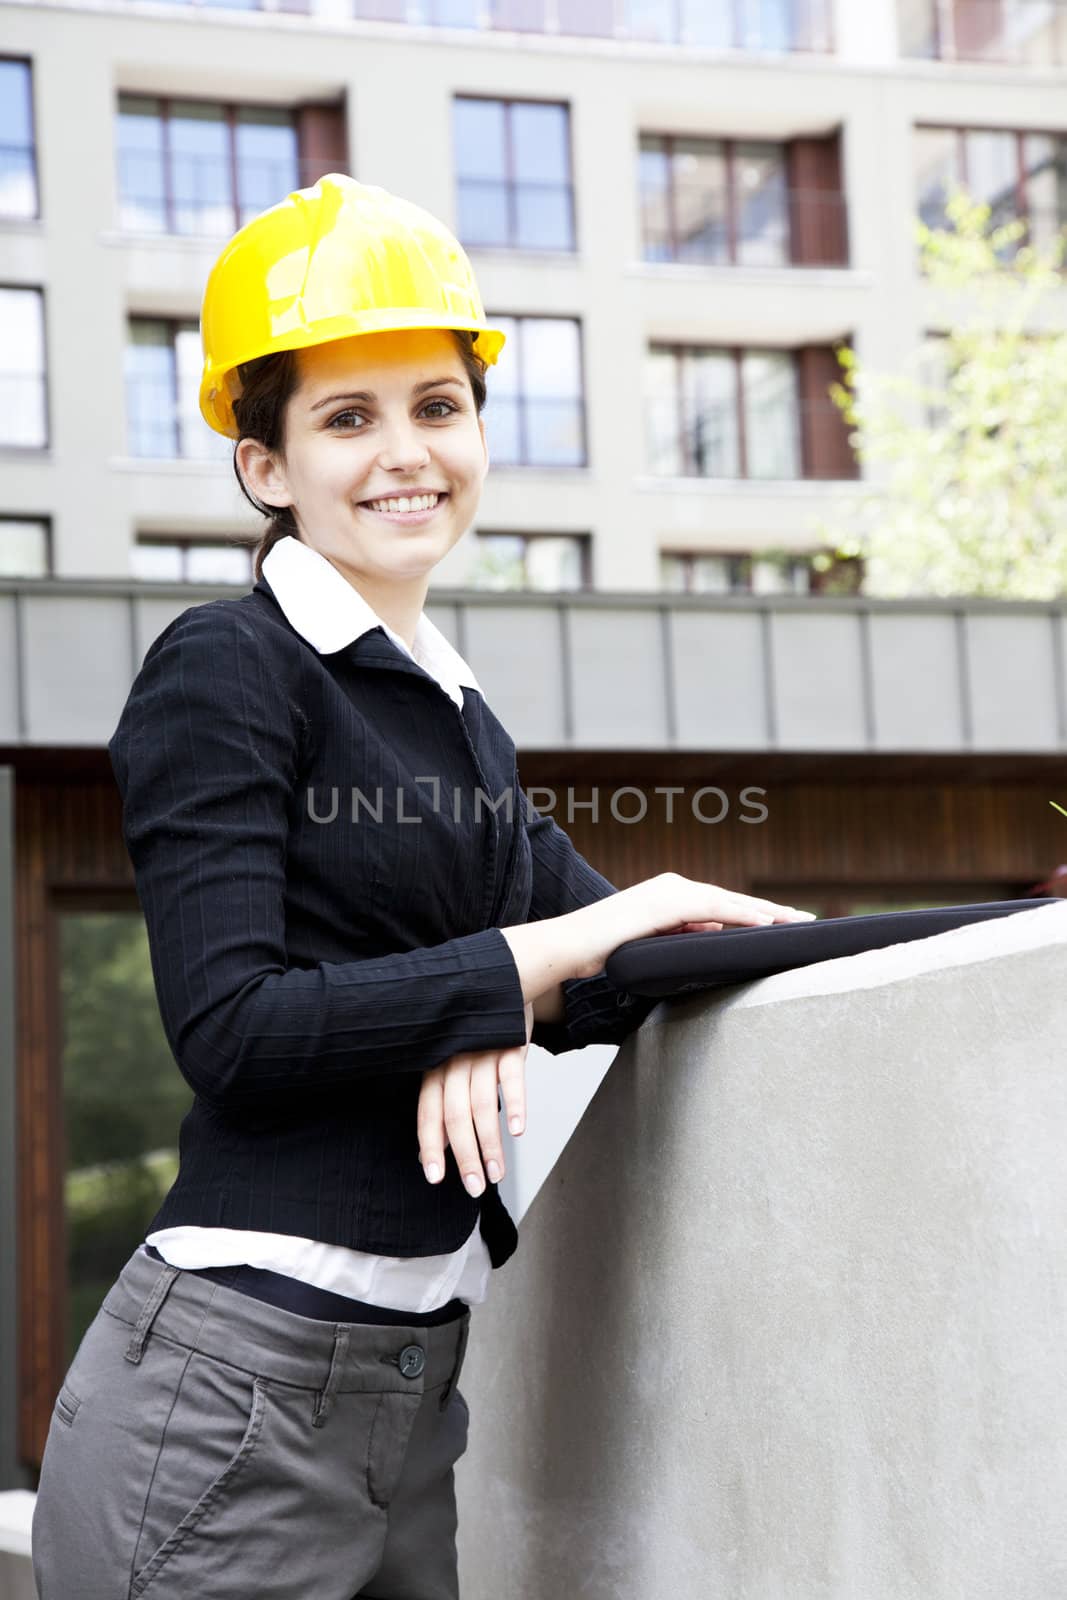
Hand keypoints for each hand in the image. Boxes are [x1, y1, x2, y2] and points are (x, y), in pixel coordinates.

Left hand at [417, 1001, 533, 1196]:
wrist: (503, 984)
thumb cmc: (475, 1033)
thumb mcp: (454, 1062)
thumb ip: (445, 1103)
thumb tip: (437, 1149)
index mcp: (437, 1066)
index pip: (428, 1111)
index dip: (430, 1145)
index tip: (435, 1177)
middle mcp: (456, 1060)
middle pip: (455, 1114)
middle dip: (465, 1155)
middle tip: (474, 1186)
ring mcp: (483, 1051)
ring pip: (482, 1104)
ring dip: (491, 1143)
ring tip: (497, 1172)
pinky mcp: (511, 1044)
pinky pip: (512, 1077)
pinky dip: (515, 1104)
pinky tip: (517, 1130)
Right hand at [570, 873, 816, 978]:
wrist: (571, 945)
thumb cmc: (604, 949)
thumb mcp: (653, 942)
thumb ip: (682, 934)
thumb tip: (716, 934)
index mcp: (671, 895)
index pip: (723, 905)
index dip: (756, 914)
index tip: (785, 924)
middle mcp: (674, 886)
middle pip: (733, 900)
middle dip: (772, 911)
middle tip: (806, 921)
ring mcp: (671, 891)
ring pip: (730, 902)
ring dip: (767, 912)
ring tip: (798, 922)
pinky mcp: (667, 903)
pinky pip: (714, 909)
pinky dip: (743, 916)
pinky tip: (767, 924)